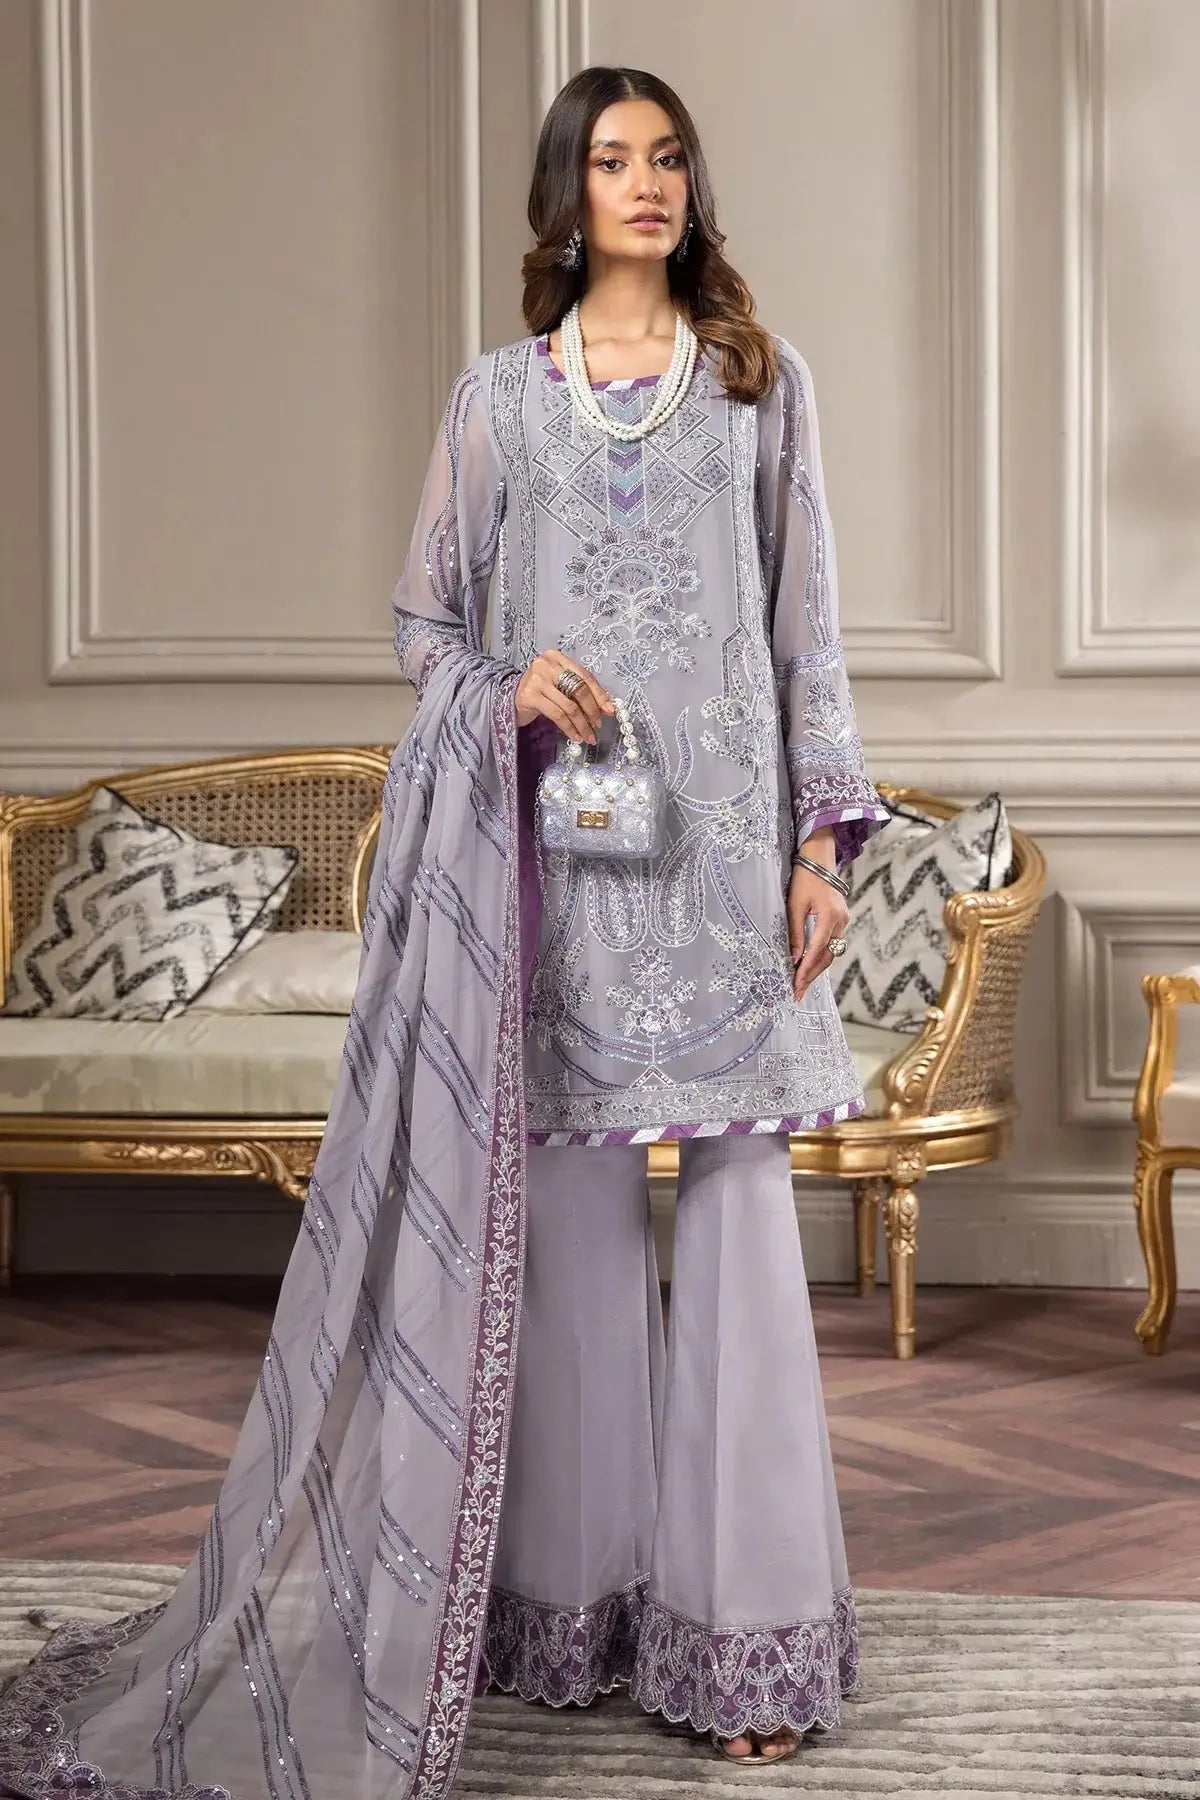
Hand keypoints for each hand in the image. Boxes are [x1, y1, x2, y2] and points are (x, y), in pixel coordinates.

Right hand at [514, 649, 614, 740]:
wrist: (509, 699)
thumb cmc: (539, 692)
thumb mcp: (559, 685)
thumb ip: (578, 690)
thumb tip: (606, 706)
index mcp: (557, 657)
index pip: (585, 675)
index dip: (600, 694)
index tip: (610, 710)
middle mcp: (546, 664)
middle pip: (579, 689)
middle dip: (592, 711)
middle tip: (598, 725)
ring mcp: (537, 679)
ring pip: (569, 705)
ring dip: (582, 724)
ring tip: (588, 736)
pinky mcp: (530, 696)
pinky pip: (557, 715)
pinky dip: (569, 728)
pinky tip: (574, 736)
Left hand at [787, 833, 848, 1000]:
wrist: (818, 859)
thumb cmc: (803, 879)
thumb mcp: (794, 905)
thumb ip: (795, 933)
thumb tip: (794, 959)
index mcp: (830, 916)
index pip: (816, 951)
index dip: (806, 970)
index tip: (796, 986)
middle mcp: (841, 921)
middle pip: (827, 956)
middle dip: (812, 975)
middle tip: (798, 992)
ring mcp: (843, 920)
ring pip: (831, 952)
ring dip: (816, 968)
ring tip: (802, 983)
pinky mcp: (841, 919)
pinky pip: (831, 943)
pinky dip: (820, 955)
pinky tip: (809, 965)